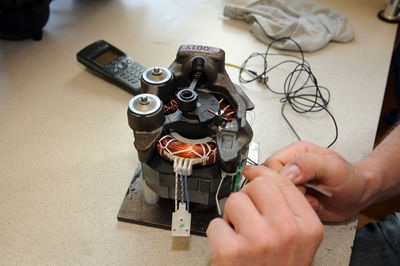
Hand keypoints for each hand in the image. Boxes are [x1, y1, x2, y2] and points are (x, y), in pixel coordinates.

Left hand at [206, 166, 323, 265]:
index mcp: (307, 227)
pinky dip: (218, 236)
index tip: (253, 173)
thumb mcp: (297, 241)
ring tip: (241, 236)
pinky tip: (230, 250)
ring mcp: (258, 241)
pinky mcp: (231, 251)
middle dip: (248, 197)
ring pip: (234, 201)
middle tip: (249, 217)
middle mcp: (286, 232)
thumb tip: (259, 174)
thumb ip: (286, 207)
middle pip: (258, 185)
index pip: (281, 181)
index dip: (262, 174)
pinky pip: (216, 223)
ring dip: (232, 217)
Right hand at [264, 141, 372, 221]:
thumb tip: (286, 171)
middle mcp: (290, 166)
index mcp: (296, 152)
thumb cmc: (350, 179)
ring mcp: (291, 182)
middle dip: (285, 190)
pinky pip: (283, 205)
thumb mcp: (334, 168)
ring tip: (309, 198)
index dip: (280, 178)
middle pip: (269, 179)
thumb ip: (310, 164)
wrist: (358, 196)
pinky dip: (294, 209)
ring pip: (274, 193)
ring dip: (290, 200)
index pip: (271, 164)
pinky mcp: (292, 197)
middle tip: (305, 192)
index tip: (298, 185)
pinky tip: (308, 204)